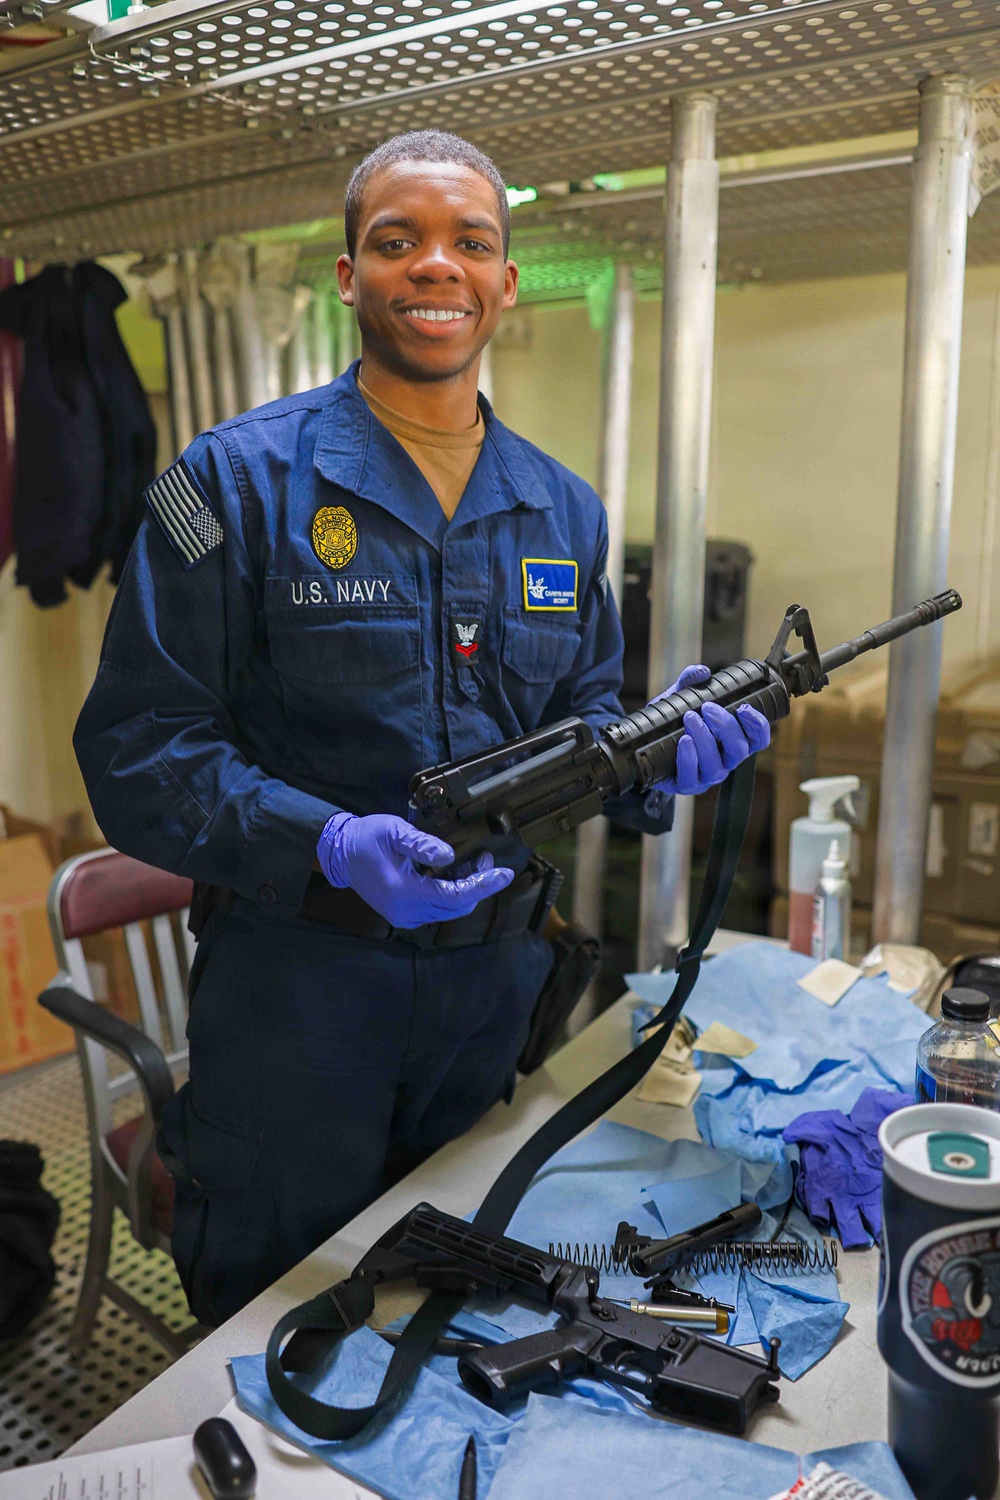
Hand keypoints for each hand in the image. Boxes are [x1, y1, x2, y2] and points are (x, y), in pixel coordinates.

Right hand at [316, 813, 513, 928]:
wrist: (340, 854)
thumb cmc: (366, 839)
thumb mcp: (395, 832)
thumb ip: (423, 845)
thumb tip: (450, 855)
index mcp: (405, 892)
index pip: (456, 895)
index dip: (484, 885)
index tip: (505, 874)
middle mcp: (407, 911)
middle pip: (457, 906)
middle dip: (477, 884)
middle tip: (484, 859)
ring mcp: (405, 917)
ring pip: (449, 910)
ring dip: (465, 888)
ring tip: (471, 862)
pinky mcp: (404, 915)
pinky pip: (437, 909)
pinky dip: (451, 893)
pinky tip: (452, 872)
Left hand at [648, 664, 769, 795]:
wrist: (644, 745)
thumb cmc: (671, 723)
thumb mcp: (680, 699)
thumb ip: (689, 683)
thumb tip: (701, 672)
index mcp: (733, 741)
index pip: (758, 739)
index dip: (758, 725)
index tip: (744, 708)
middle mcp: (725, 760)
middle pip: (739, 750)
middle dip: (726, 727)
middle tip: (708, 708)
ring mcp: (707, 775)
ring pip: (716, 764)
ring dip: (704, 739)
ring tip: (689, 718)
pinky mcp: (687, 785)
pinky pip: (692, 776)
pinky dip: (688, 757)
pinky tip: (683, 740)